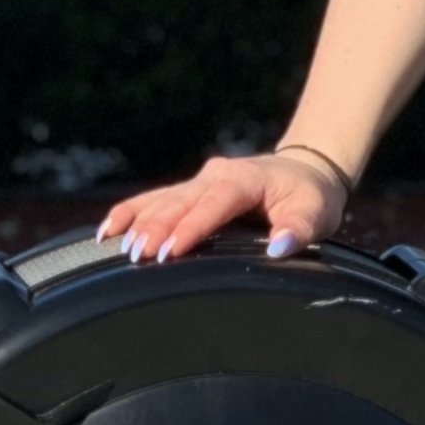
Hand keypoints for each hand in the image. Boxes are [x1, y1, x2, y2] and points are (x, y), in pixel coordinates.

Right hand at [95, 150, 349, 264]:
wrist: (305, 170)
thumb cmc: (311, 196)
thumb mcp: (317, 213)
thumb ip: (300, 229)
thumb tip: (279, 247)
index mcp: (246, 179)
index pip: (215, 203)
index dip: (192, 226)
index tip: (171, 251)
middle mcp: (217, 176)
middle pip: (181, 201)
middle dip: (157, 227)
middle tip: (136, 255)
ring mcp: (200, 181)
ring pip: (162, 199)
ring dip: (138, 221)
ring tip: (114, 245)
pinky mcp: (190, 191)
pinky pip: (155, 199)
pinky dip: (131, 213)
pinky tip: (106, 231)